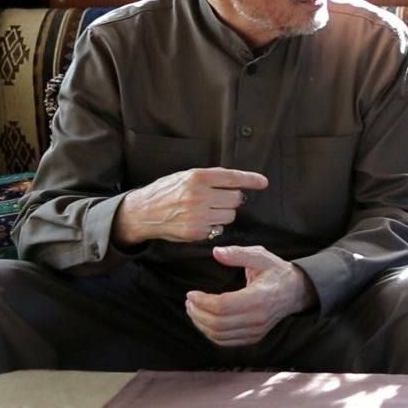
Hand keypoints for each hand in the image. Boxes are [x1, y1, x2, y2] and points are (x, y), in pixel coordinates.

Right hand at [113, 168, 267, 244]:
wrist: (143, 212)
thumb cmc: (167, 191)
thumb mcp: (186, 176)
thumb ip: (211, 178)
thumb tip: (237, 181)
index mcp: (197, 177)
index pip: (232, 177)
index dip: (250, 179)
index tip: (263, 182)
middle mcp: (199, 195)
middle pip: (235, 199)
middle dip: (231, 199)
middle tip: (218, 199)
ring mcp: (198, 215)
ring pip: (230, 215)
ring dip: (224, 213)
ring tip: (206, 210)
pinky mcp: (197, 232)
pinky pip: (219, 229)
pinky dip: (214, 226)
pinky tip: (200, 221)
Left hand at [186, 245, 318, 346]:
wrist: (295, 291)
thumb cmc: (276, 272)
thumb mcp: (260, 256)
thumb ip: (238, 253)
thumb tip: (216, 252)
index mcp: (259, 297)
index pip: (223, 306)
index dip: (202, 301)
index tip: (191, 293)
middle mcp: (258, 318)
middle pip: (218, 323)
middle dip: (198, 313)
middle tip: (189, 301)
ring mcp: (256, 331)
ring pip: (219, 335)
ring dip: (201, 324)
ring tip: (193, 310)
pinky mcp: (253, 337)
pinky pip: (226, 341)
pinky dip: (210, 333)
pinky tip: (204, 320)